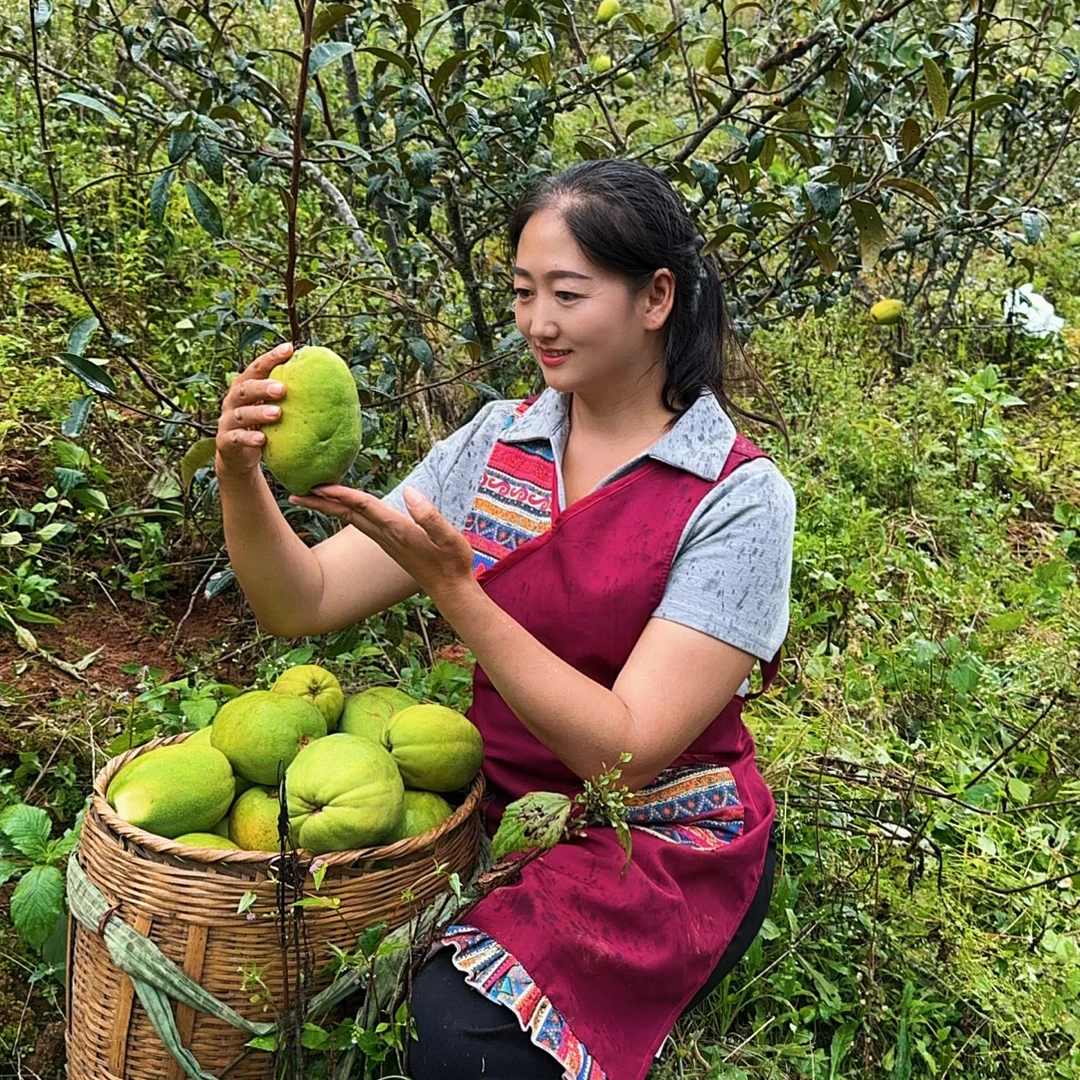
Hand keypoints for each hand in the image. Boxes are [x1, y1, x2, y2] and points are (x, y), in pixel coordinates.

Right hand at [215, 342, 292, 478]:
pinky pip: (237, 438)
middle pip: (245, 388)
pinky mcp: (226, 442)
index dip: (270, 358)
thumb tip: (325, 382)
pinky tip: (262, 439)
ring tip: (277, 413)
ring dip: (258, 413)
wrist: (238, 457)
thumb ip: (286, 396)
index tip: (289, 349)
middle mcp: (233, 400)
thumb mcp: (271, 408)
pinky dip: (249, 438)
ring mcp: (228, 421)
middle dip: (263, 387)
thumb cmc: (261, 426)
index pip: (256, 368)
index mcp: (245, 387)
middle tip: (282, 389)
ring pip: (241, 414)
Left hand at [288, 484, 477, 606]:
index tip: (319, 485)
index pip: (364, 506)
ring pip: (351, 519)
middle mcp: (386, 536)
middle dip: (322, 503)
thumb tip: (409, 492)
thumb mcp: (449, 538)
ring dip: (329, 507)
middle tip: (295, 493)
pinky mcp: (390, 544)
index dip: (342, 494)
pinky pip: (360, 523)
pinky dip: (345, 512)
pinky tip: (341, 507)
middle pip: (347, 514)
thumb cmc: (453, 563)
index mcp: (398, 530)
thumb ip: (429, 517)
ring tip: (310, 496)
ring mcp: (386, 541)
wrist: (450, 590)